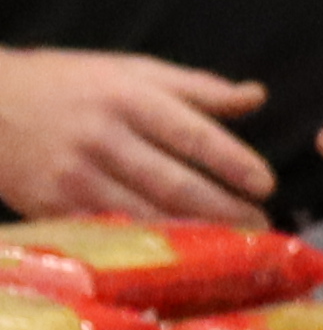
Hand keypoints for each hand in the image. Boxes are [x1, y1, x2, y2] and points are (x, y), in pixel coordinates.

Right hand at [0, 48, 280, 225]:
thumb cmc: (67, 84)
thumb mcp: (129, 70)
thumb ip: (196, 88)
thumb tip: (257, 97)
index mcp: (127, 98)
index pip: (191, 133)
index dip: (232, 161)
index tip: (265, 185)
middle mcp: (102, 137)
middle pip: (171, 181)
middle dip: (221, 210)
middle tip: (262, 228)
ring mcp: (73, 175)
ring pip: (141, 212)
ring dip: (190, 235)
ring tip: (232, 250)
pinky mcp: (49, 204)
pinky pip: (106, 230)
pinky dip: (143, 246)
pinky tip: (176, 259)